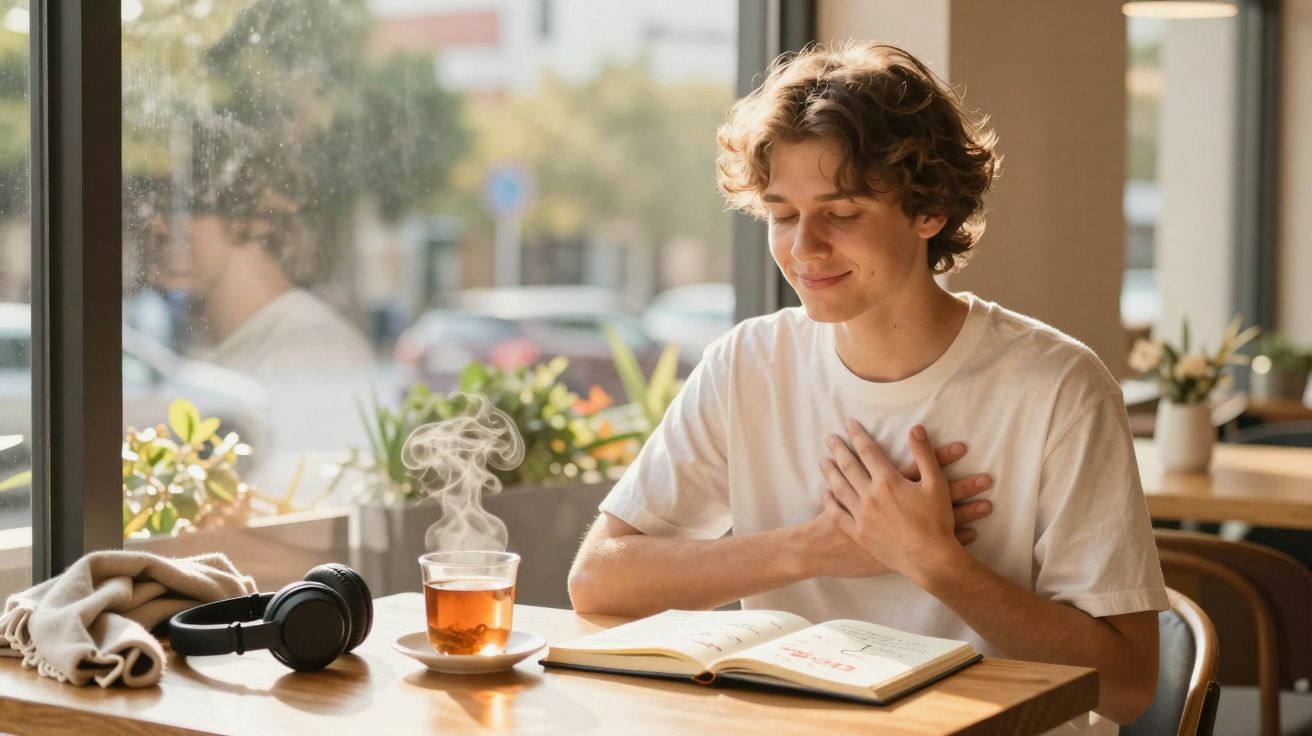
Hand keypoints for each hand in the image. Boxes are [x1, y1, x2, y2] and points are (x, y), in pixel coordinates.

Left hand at [800, 438, 991, 578]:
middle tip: (830, 438)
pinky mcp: (859, 534)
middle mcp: (870, 495)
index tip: (849, 424)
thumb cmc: (937, 521)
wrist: (930, 559)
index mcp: (887, 481)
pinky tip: (825, 494)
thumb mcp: (936, 483)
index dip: (858, 435)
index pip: (868, 451)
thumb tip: (916, 428)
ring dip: (831, 472)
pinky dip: (830, 502)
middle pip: (849, 466)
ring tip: (823, 462)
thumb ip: (924, 454)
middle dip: (839, 450)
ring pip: (840, 488)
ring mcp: (862, 516)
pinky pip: (838, 515)